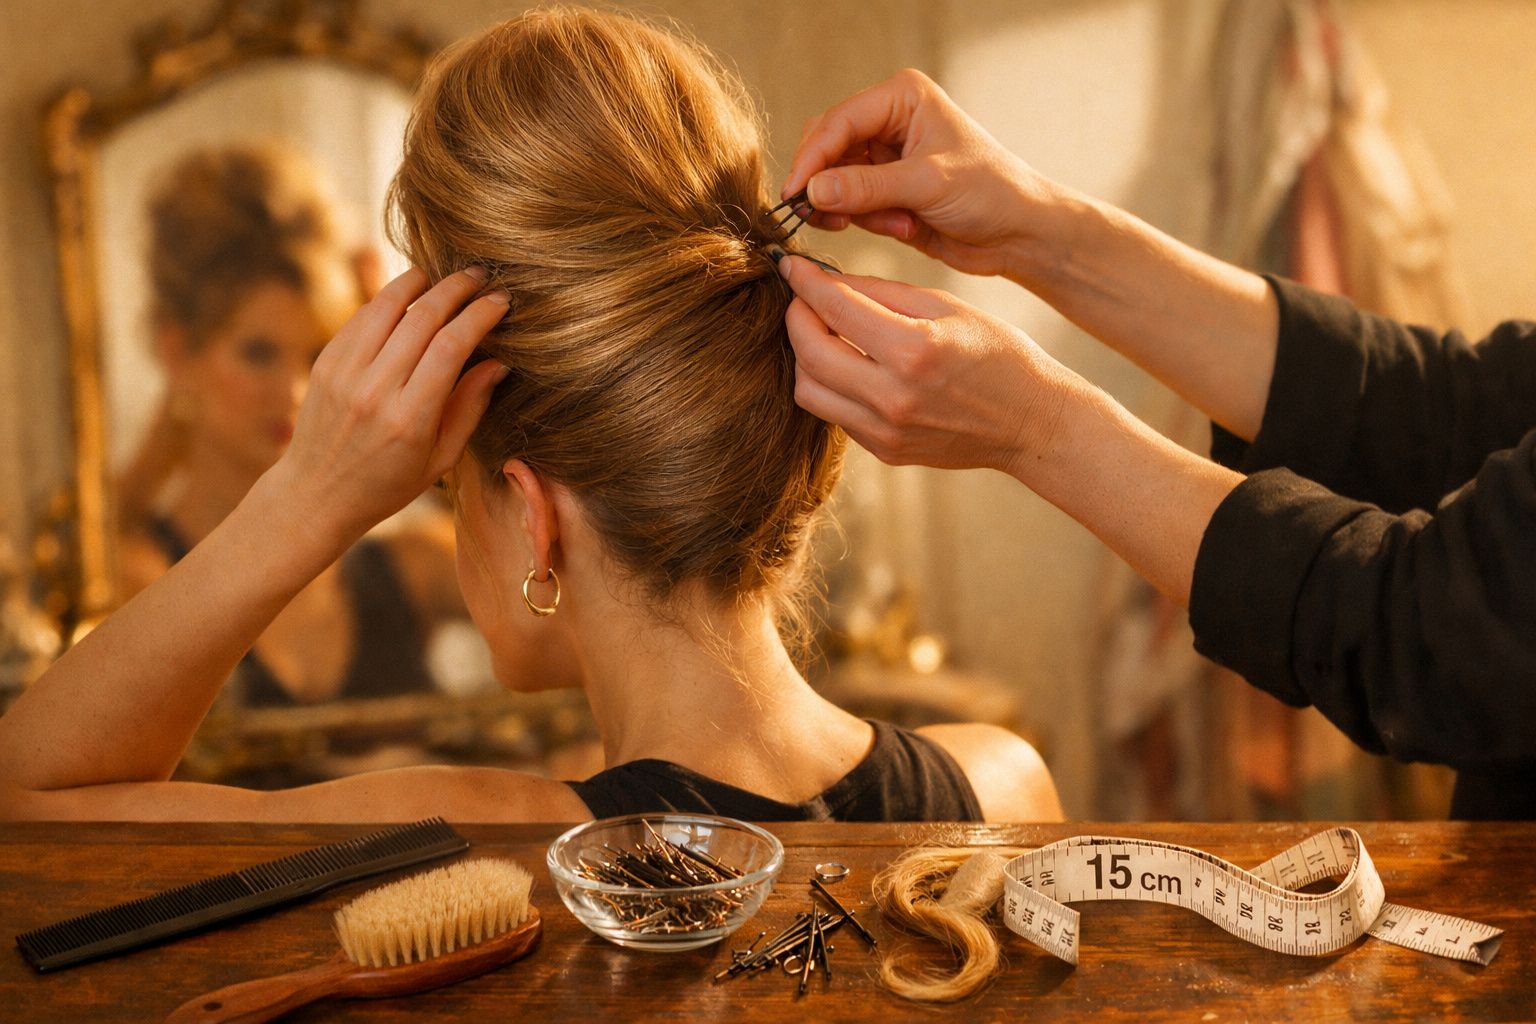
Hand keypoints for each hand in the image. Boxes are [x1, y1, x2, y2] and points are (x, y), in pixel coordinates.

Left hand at [272, 267, 509, 545]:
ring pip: (388, 305)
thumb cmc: (389, 483)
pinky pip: (363, 316)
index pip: (451, 346)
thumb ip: (471, 407)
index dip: (480, 315)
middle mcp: (374, 391)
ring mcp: (344, 373)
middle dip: (457, 289)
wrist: (316, 494)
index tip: (501, 301)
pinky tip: (412, 294)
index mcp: (410, 419)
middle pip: (423, 318)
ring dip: (422, 282)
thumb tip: (499, 361)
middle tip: (481, 276)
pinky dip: (391, 298)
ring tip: (446, 276)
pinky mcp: (325, 362)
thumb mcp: (441, 458)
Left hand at [780, 254, 1071, 474]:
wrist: (1029, 421)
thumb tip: (826, 281)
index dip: (804, 282)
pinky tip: (847, 365)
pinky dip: (830, 384)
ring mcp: (886, 431)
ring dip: (806, 357)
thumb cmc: (995, 353)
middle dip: (796, 318)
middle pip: (809, 353)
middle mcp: (894, 397)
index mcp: (914, 350)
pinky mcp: (885, 451)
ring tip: (822, 333)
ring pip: (809, 391)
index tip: (791, 266)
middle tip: (803, 299)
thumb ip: (880, 292)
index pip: (835, 309)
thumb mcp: (945, 305)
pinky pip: (834, 414)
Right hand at [782, 69, 1065, 278]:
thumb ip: (865, 188)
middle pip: (827, 148)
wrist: (1019, 233)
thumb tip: (811, 193)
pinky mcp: (885, 190)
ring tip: (895, 224)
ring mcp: (885, 157)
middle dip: (829, 186)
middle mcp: (890, 121)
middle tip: (826, 218)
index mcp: (902, 98)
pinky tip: (903, 227)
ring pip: (834, 182)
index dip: (811, 160)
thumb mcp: (926, 185)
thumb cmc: (990, 193)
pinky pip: (851, 205)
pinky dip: (868, 222)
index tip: (795, 195)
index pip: (838, 122)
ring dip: (856, 210)